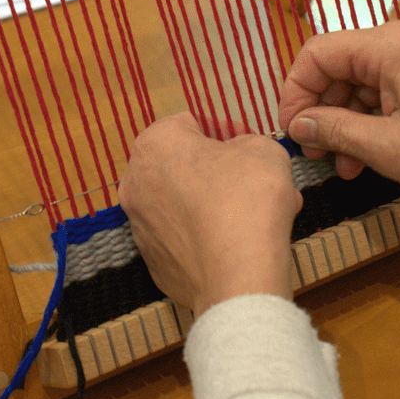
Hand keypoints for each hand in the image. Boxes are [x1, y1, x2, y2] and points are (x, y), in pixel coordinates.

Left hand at [120, 113, 302, 315]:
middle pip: (184, 165)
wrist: (239, 276)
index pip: (192, 122)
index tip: (250, 145)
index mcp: (155, 144)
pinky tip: (235, 242)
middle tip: (253, 180)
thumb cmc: (247, 201)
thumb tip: (240, 154)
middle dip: (221, 170)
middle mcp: (136, 182)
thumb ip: (247, 141)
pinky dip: (205, 236)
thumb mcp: (263, 148)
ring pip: (184, 203)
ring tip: (253, 214)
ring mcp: (140, 225)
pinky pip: (183, 238)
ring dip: (214, 203)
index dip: (226, 130)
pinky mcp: (153, 261)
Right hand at [278, 20, 399, 244]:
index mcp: (392, 46)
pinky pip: (381, 87)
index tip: (291, 129)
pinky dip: (368, 118)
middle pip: (337, 65)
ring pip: (358, 80)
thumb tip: (297, 126)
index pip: (317, 53)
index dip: (296, 92)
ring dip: (344, 120)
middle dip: (321, 110)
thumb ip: (332, 131)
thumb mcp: (385, 148)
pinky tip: (363, 153)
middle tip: (316, 152)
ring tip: (343, 164)